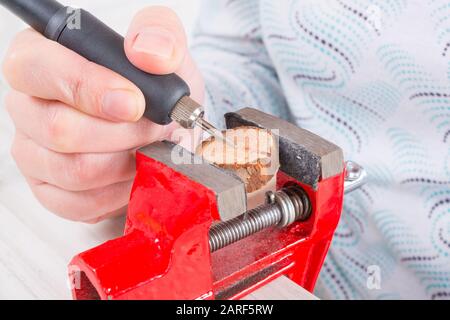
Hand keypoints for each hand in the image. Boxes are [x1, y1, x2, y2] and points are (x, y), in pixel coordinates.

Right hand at [2, 6, 203, 222]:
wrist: (163, 125)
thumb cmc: (154, 86)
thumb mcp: (164, 48)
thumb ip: (158, 35)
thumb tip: (148, 53)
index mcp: (42, 57)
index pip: (41, 69)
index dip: (89, 88)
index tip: (135, 103)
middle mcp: (28, 106)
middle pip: (60, 130)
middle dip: (123, 134)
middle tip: (154, 129)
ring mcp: (34, 151)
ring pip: (75, 171)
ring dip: (127, 163)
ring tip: (149, 148)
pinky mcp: (50, 189)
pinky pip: (82, 203)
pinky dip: (121, 191)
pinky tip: (135, 172)